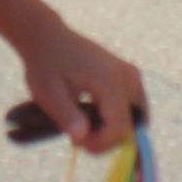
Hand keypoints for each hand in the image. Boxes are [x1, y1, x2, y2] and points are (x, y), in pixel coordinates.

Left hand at [15, 17, 146, 153]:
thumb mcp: (48, 93)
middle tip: (81, 136)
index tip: (78, 143)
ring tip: (89, 127)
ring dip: (116, 129)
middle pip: (131, 124)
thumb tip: (82, 139)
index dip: (101, 144)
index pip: (118, 127)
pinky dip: (119, 117)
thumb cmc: (45, 65)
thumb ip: (66, 117)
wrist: (48, 38)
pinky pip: (134, 106)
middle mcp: (128, 76)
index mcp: (110, 80)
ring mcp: (132, 74)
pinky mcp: (130, 74)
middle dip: (108, 138)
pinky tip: (96, 118)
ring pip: (137, 117)